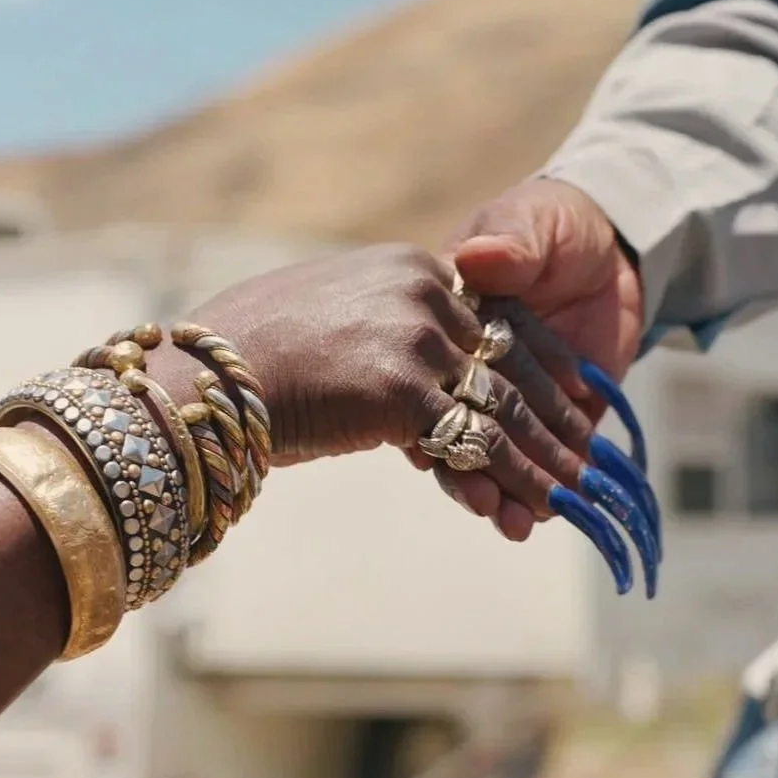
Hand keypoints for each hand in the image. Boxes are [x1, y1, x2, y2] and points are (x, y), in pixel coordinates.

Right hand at [152, 243, 612, 496]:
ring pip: (503, 407)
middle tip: (584, 462)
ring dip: (544, 459)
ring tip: (577, 497)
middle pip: (509, 363)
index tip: (568, 401)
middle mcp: (421, 292)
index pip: (490, 320)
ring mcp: (414, 338)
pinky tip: (539, 509)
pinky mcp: (402, 389)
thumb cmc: (243, 352)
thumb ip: (377, 327)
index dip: (535, 366)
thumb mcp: (326, 317)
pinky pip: (475, 443)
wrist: (194, 373)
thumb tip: (394, 356)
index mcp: (406, 267)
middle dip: (551, 421)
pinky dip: (514, 480)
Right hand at [423, 178, 659, 592]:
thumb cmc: (555, 223)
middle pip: (461, 422)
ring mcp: (507, 398)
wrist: (616, 247)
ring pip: (495, 451)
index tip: (429, 453)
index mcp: (447, 322)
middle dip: (473, 469)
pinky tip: (550, 512)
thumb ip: (509, 241)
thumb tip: (479, 256)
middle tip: (486, 503)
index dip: (427, 412)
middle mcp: (467, 366)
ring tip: (518, 523)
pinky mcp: (552, 417)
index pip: (431, 371)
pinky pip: (541, 458)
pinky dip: (545, 486)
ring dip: (505, 490)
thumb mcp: (528, 221)